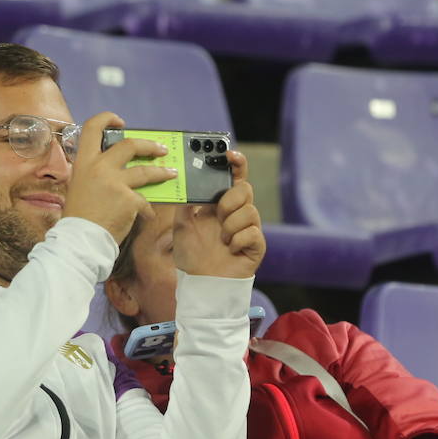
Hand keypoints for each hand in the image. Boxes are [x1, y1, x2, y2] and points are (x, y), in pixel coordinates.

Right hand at [65, 112, 177, 243]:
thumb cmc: (78, 215)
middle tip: (160, 149)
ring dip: (162, 172)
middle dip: (149, 145)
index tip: (120, 122)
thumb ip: (96, 172)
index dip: (107, 118)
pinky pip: (144, 200)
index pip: (92, 128)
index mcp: (84, 162)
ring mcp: (116, 182)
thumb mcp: (80, 185)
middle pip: (130, 145)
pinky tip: (146, 214)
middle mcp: (100, 167)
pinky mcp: (130, 199)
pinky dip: (147, 208)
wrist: (81, 239)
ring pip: (146, 171)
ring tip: (171, 173)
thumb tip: (117, 169)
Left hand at [171, 151, 264, 278]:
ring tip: (222, 238)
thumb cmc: (192, 256)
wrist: (201, 284)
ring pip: (250, 210)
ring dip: (231, 224)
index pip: (233, 177)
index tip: (228, 154)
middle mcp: (236, 214)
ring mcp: (248, 229)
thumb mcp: (181, 224)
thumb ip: (186, 202)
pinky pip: (253, 232)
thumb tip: (188, 181)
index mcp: (220, 205)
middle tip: (218, 214)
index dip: (236, 163)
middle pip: (245, 189)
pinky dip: (238, 239)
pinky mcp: (256, 246)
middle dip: (230, 199)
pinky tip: (230, 248)